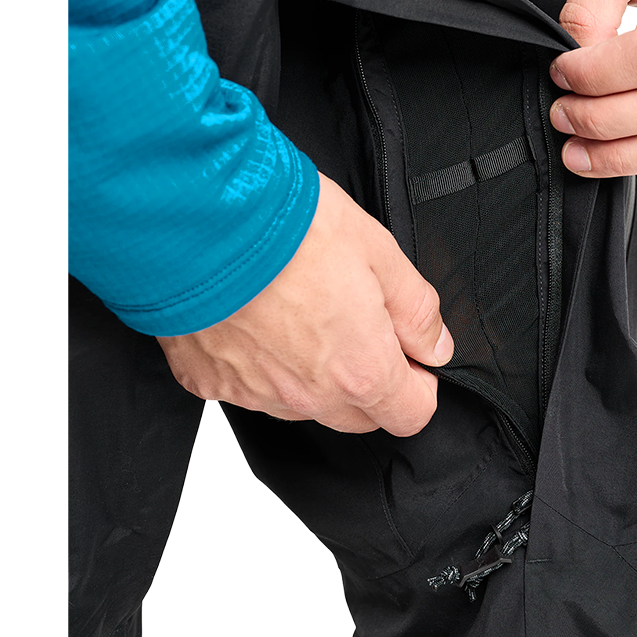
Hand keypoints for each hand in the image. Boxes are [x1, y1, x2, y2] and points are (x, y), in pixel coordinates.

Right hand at [156, 173, 452, 435]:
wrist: (201, 220)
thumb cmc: (290, 228)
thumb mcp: (380, 253)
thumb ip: (416, 310)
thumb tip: (436, 346)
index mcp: (360, 370)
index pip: (411, 414)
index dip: (419, 382)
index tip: (410, 352)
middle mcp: (307, 397)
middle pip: (357, 415)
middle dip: (370, 379)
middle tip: (358, 320)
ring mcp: (254, 393)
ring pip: (300, 403)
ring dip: (311, 372)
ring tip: (300, 305)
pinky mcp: (208, 380)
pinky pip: (247, 385)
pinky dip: (257, 361)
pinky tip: (255, 313)